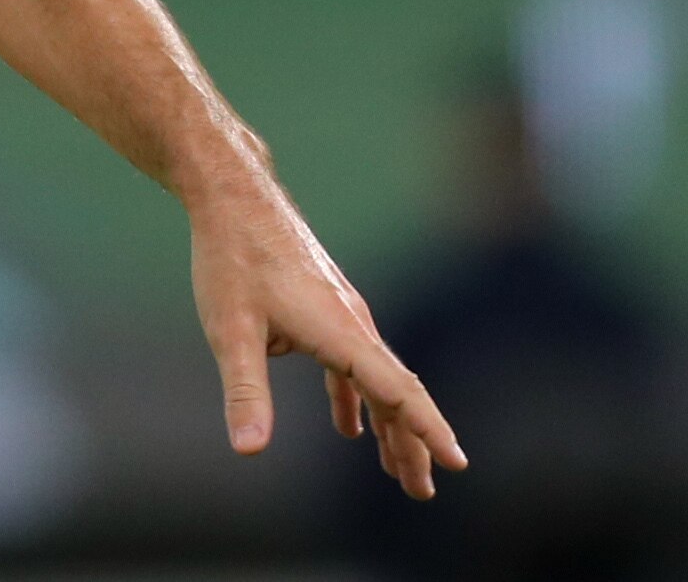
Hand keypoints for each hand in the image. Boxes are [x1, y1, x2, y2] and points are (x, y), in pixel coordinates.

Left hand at [188, 168, 466, 500]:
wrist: (233, 195)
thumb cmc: (231, 258)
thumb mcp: (230, 330)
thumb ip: (246, 392)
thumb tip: (249, 451)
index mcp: (341, 331)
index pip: (396, 390)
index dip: (426, 429)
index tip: (456, 463)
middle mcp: (352, 322)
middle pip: (395, 392)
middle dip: (412, 443)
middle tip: (422, 492)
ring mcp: (342, 313)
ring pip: (376, 380)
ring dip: (388, 426)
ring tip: (399, 472)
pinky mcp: (324, 306)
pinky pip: (352, 364)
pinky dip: (357, 399)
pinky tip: (350, 429)